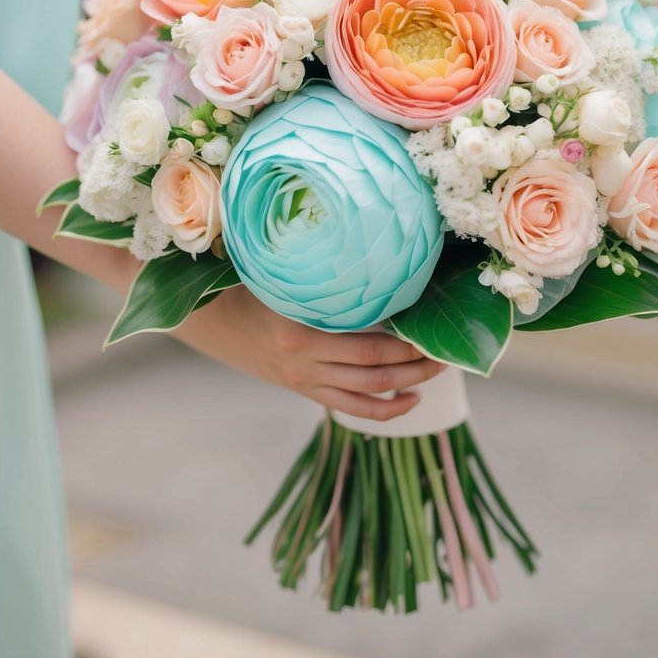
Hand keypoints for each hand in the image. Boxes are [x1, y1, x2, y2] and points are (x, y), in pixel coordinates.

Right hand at [173, 285, 444, 419]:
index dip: (404, 341)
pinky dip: (383, 411)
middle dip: (414, 364)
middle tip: (444, 352)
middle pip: (373, 370)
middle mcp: (304, 360)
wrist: (213, 320)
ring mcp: (305, 380)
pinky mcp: (305, 391)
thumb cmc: (252, 285)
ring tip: (435, 372)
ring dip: (407, 385)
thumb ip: (320, 271)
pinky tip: (410, 402)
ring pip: (367, 393)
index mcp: (299, 328)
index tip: (431, 327)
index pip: (365, 341)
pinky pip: (350, 408)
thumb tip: (374, 247)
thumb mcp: (282, 275)